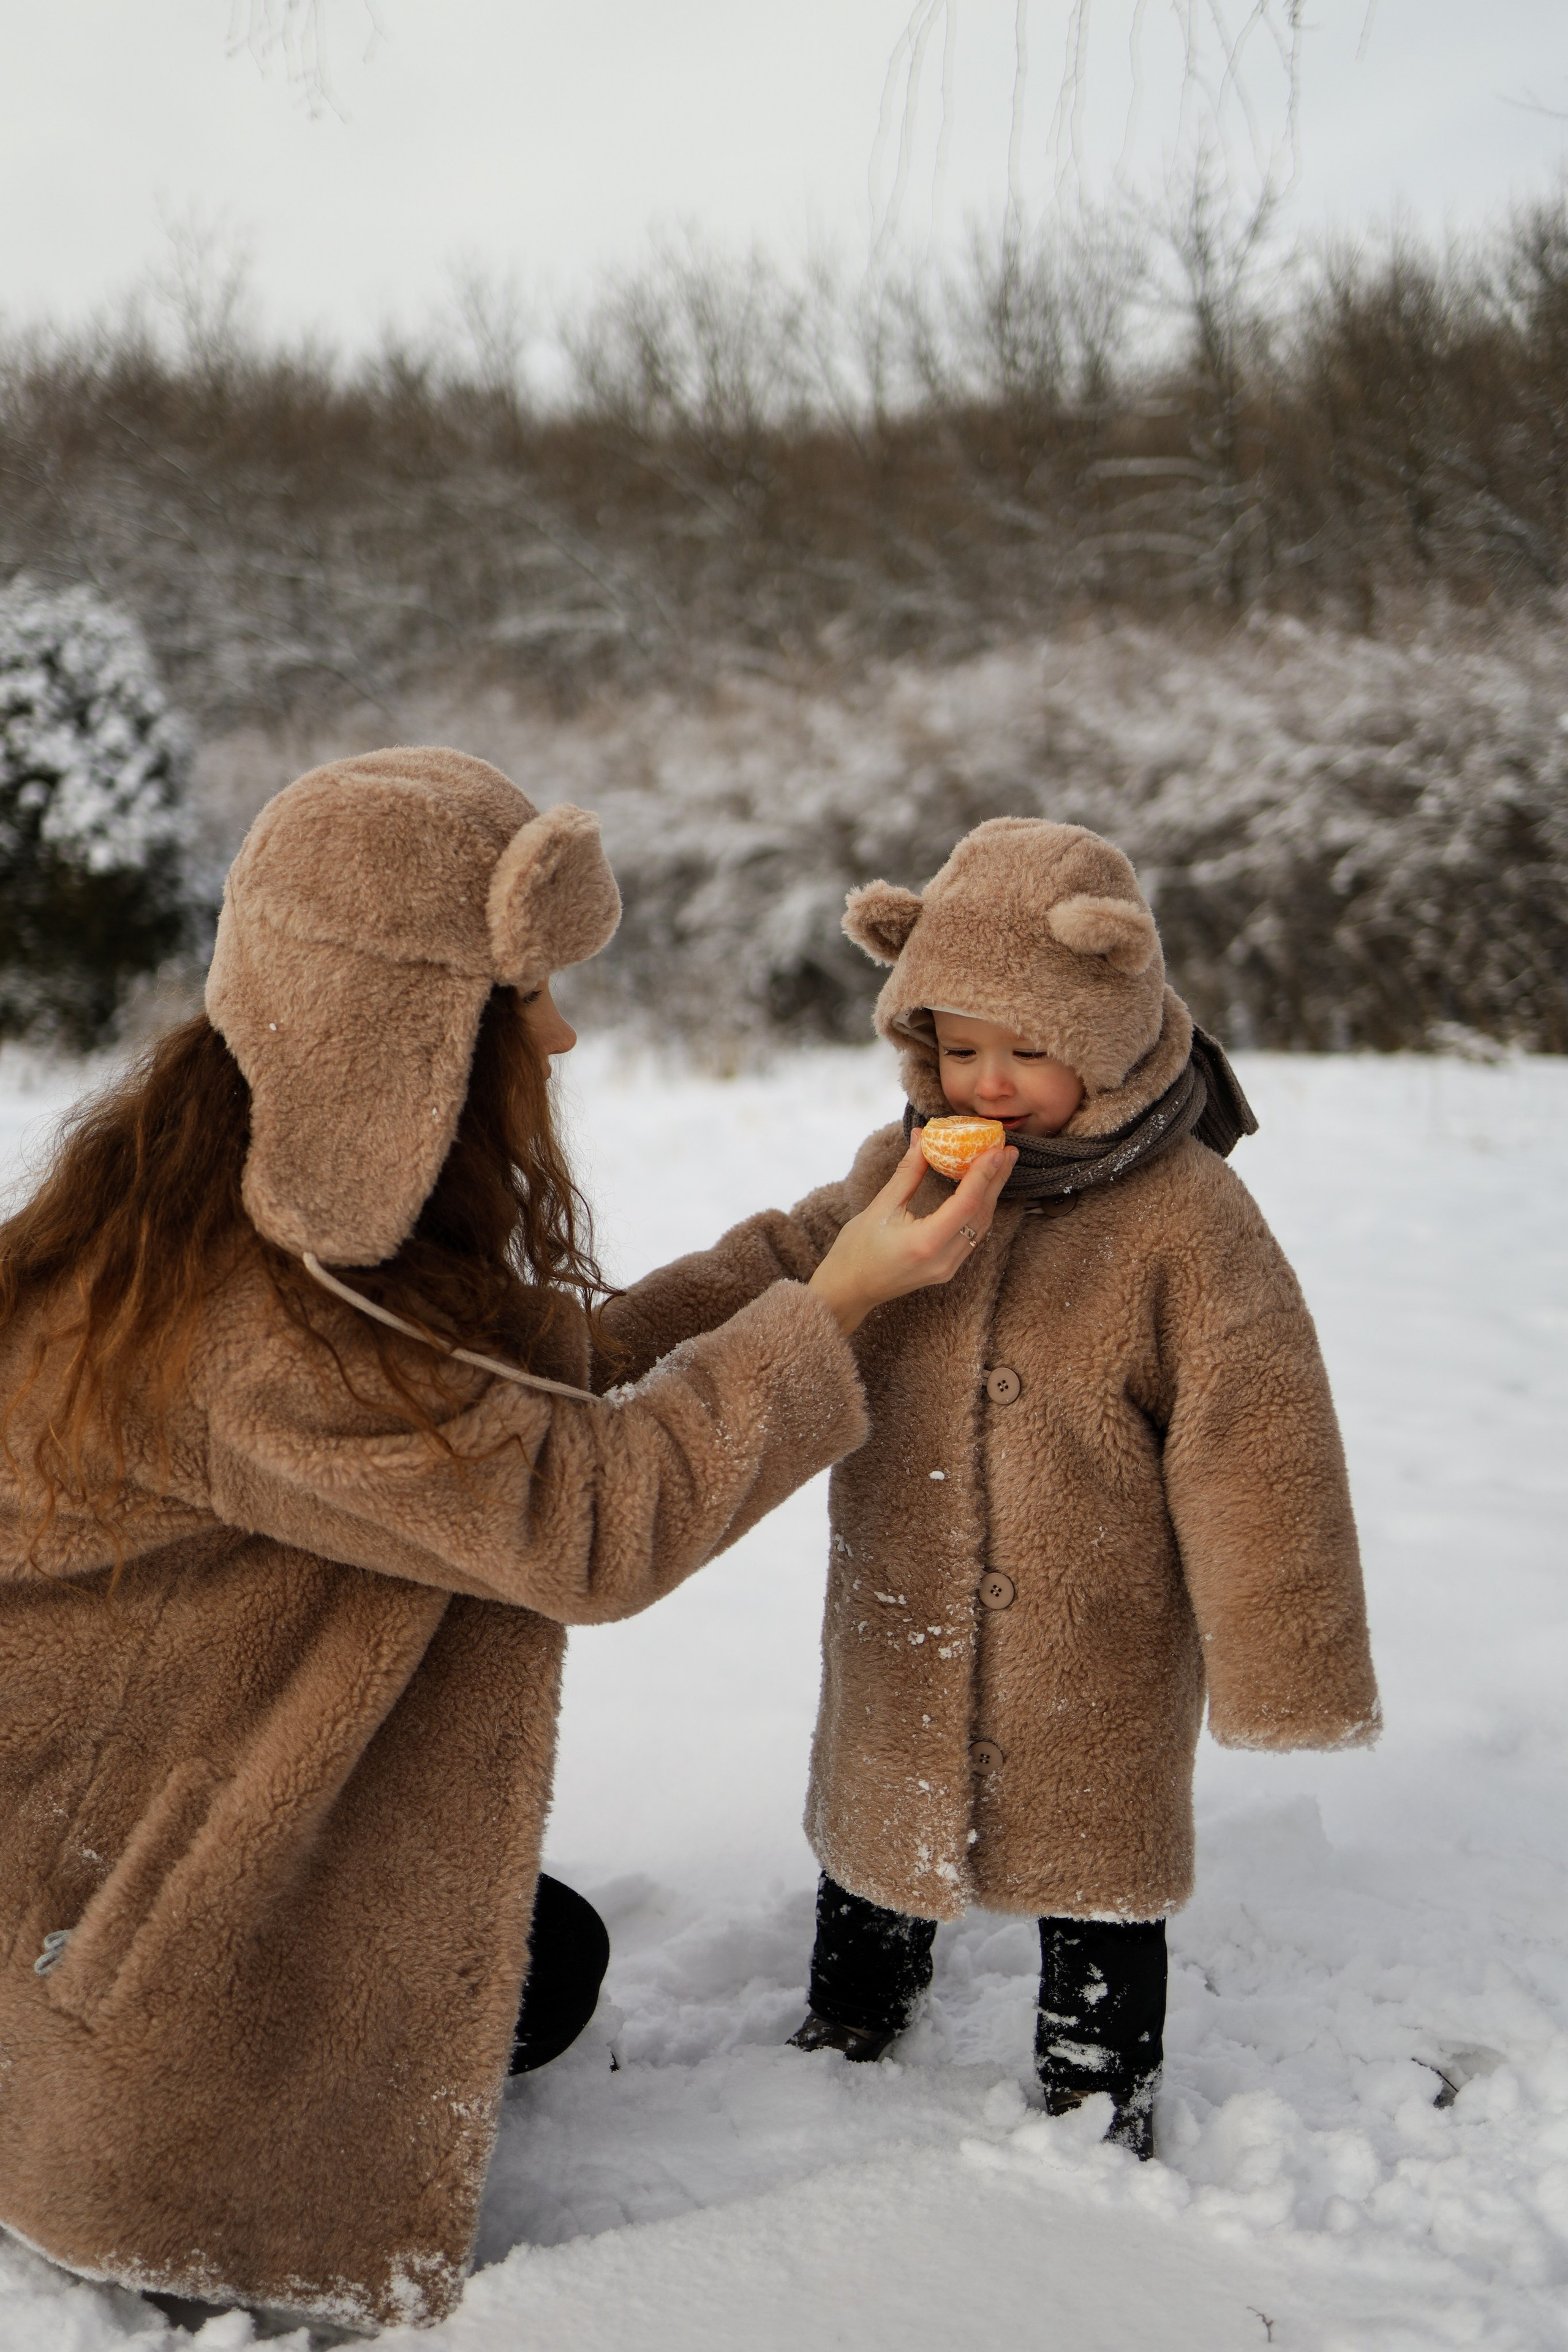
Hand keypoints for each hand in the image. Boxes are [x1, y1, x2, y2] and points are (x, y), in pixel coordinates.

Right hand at [806, 1135, 1016, 1337]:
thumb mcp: (880, 1206)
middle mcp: (943, 1259)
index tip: (995, 1150)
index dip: (983, 1175)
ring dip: (991, 1195)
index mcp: (925, 1243)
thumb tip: (923, 1137)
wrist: (849, 1290)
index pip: (966, 1204)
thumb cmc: (856, 1250)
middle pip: (981, 1214)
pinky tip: (982, 1191)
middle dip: (996, 1180)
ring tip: (1000, 1166)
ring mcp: (948, 1268)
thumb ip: (908, 1173)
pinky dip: (980, 1210)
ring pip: (981, 1227)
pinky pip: (973, 1236)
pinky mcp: (947, 1270)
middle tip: (1009, 1151)